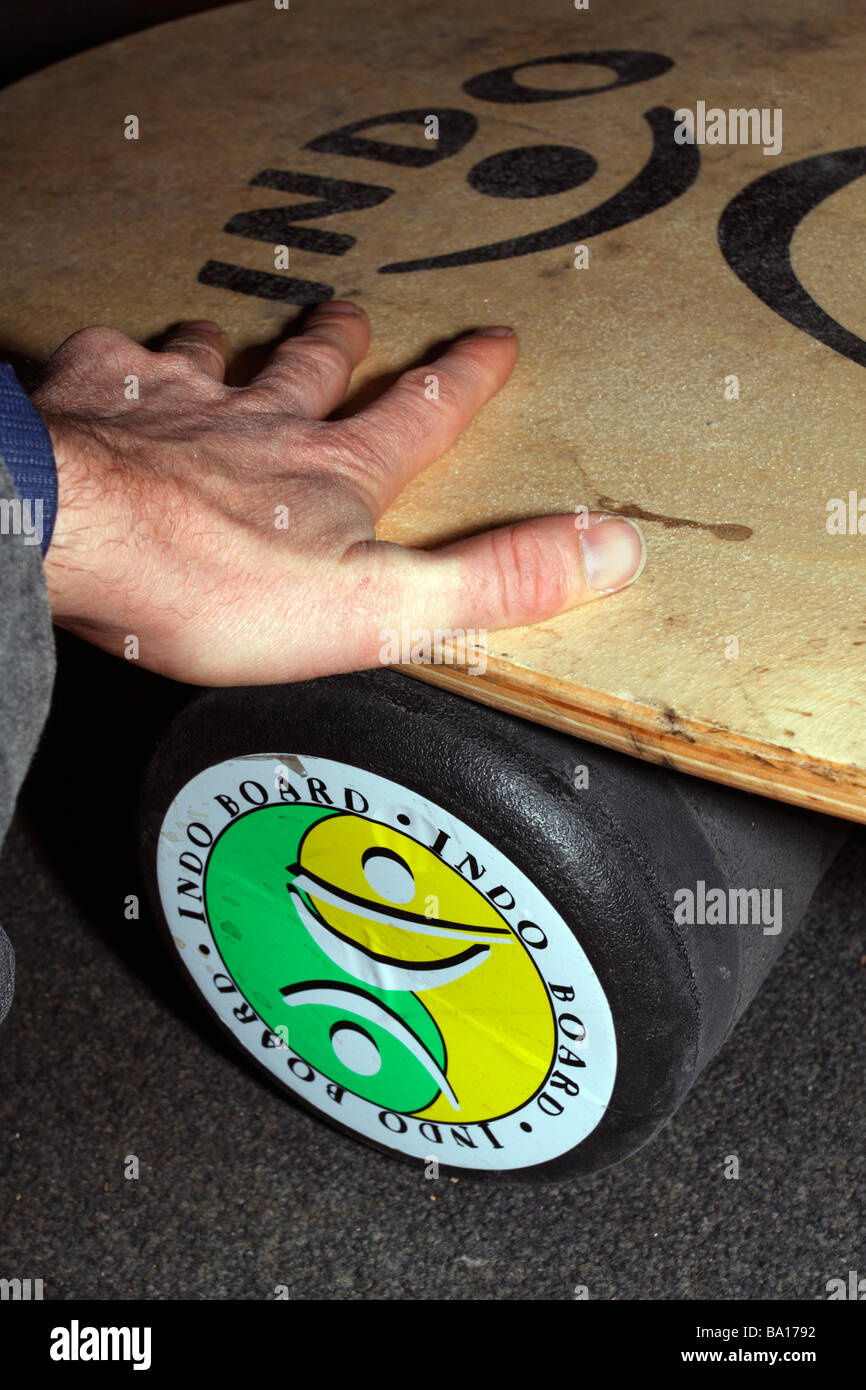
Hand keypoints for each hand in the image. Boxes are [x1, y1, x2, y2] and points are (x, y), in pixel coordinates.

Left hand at [34, 306, 644, 684]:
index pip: (419, 416)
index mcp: (335, 474)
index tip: (493, 342)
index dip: (462, 382)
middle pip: (313, 371)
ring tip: (233, 336)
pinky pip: (116, 362)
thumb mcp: (384, 606)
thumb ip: (498, 581)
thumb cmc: (218, 586)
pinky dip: (125, 358)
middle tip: (355, 317)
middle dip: (343, 346)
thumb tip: (614, 550)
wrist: (80, 541)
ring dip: (235, 347)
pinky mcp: (100, 405)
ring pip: (217, 358)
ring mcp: (178, 406)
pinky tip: (118, 358)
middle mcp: (261, 423)